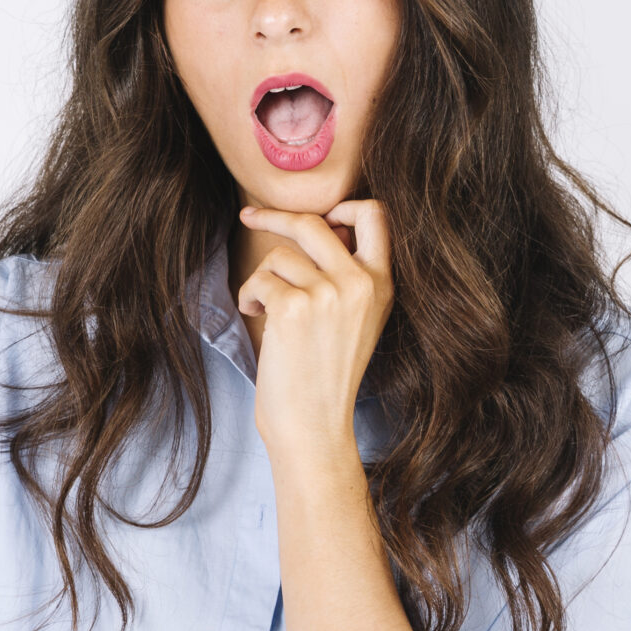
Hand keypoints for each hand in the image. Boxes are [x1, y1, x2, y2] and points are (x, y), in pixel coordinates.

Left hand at [236, 200, 393, 462]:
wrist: (313, 425)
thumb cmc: (323, 375)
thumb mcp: (356, 319)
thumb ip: (347, 274)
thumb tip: (319, 226)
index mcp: (382, 284)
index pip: (375, 214)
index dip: (345, 205)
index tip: (321, 214)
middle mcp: (361, 283)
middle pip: (312, 222)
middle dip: (274, 216)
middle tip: (249, 216)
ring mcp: (329, 293)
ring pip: (279, 256)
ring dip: (261, 279)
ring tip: (263, 310)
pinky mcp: (294, 306)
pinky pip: (259, 279)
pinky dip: (248, 297)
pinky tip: (256, 318)